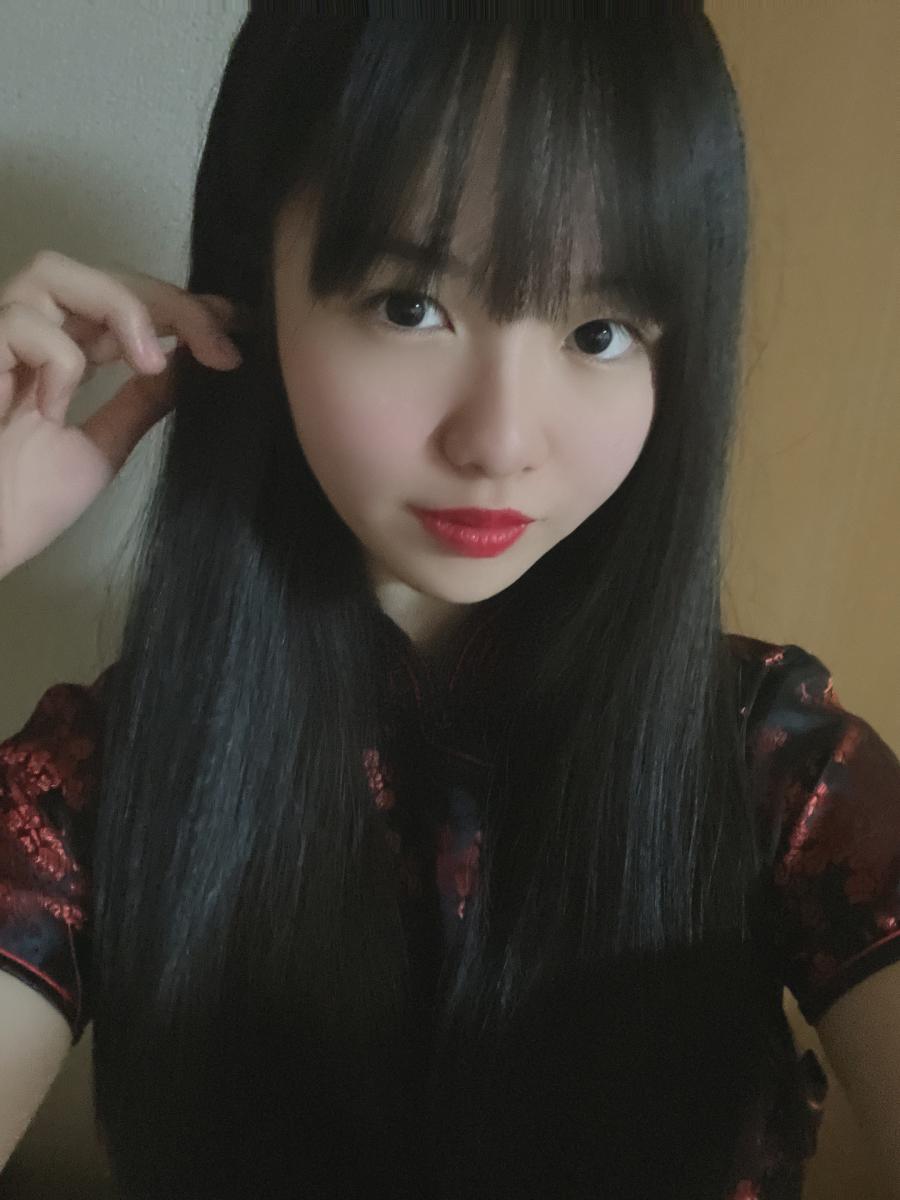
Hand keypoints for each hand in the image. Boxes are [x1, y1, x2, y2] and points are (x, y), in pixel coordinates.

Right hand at [0, 249, 244, 578]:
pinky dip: (57, 360)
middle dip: (168, 302)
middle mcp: (29, 335)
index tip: (237, 324)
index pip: (128, 304)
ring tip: (150, 361)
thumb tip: (191, 366)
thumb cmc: (23, 504)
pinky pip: (22, 323)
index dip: (182, 307)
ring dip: (119, 308)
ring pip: (56, 270)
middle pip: (101, 274)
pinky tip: (54, 410)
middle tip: (216, 344)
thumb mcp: (102, 447)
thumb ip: (140, 402)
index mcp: (61, 355)